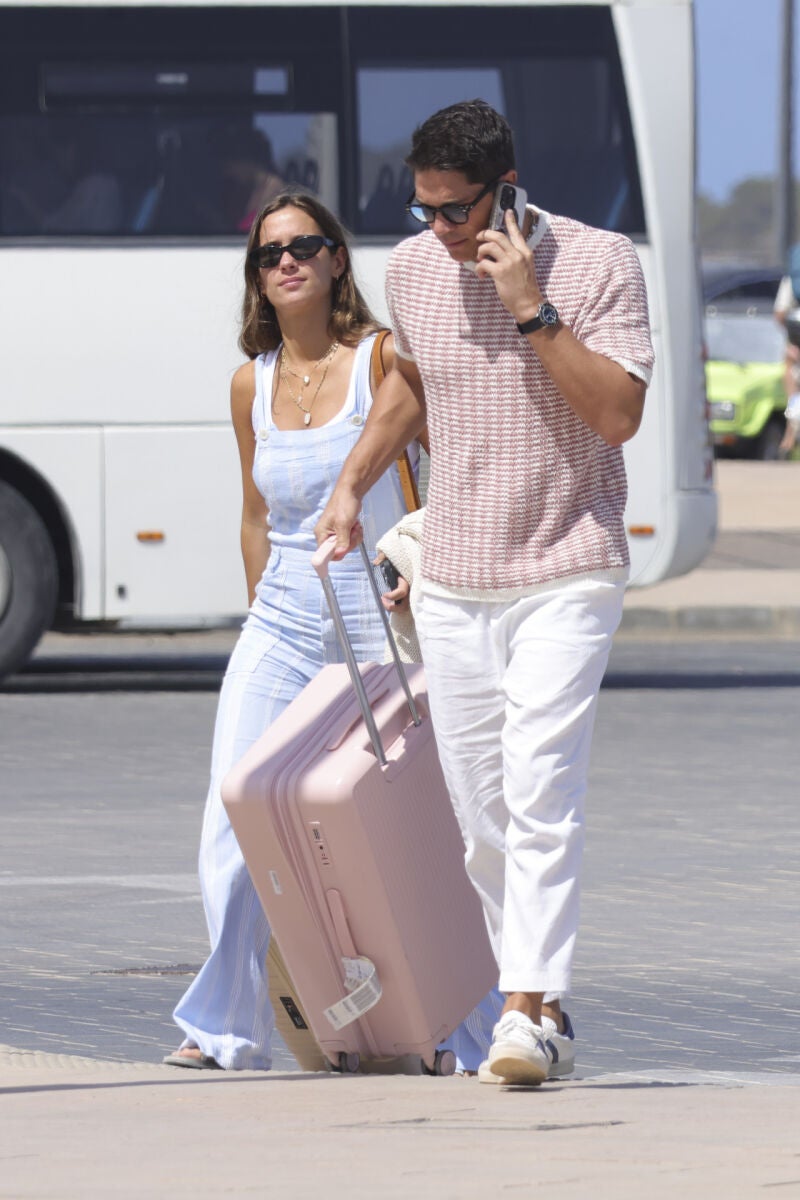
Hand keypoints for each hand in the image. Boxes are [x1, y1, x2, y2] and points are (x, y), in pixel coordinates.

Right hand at [315, 490, 362, 558]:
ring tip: (354, 525)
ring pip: (347, 545)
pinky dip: (356, 533)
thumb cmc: (343, 503)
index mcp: (321, 533)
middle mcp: (326, 535)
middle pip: (339, 550)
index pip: (325, 554)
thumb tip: (340, 554)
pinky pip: (351, 539)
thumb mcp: (343, 524)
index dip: (337, 553)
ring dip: (354, 536)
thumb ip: (342, 541)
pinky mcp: (342, 530)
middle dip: (349, 542)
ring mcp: (335, 533)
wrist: (351, 491)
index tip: (346, 546)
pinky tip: (355, 525)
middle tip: (352, 531)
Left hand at [373, 552, 408, 607]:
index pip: (402, 592)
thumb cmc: (399, 557)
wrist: (408, 557)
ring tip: (384, 602)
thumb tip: (375, 562)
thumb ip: (383, 557)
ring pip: (406, 607)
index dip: (392, 596)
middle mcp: (412, 588)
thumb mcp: (391, 555)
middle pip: (405, 605)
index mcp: (408, 579)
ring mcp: (412, 593)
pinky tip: (389, 602)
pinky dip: (397, 607)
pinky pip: (405, 606)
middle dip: (393, 607)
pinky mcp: (410, 596)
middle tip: (382, 600)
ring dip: (394, 608)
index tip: (383, 594)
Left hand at [475, 209, 541, 323]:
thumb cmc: (526, 289)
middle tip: (479, 238)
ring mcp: (509, 263)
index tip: (508, 211)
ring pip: (489, 247)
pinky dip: (479, 268)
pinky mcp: (500, 272)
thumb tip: (500, 254)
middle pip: (498, 236)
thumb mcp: (526, 268)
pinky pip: (483, 263)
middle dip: (485, 235)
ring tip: (480, 260)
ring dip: (480, 252)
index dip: (511, 221)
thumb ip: (516, 258)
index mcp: (525, 252)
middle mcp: (518, 254)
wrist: (529, 304)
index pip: (517, 233)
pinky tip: (482, 275)